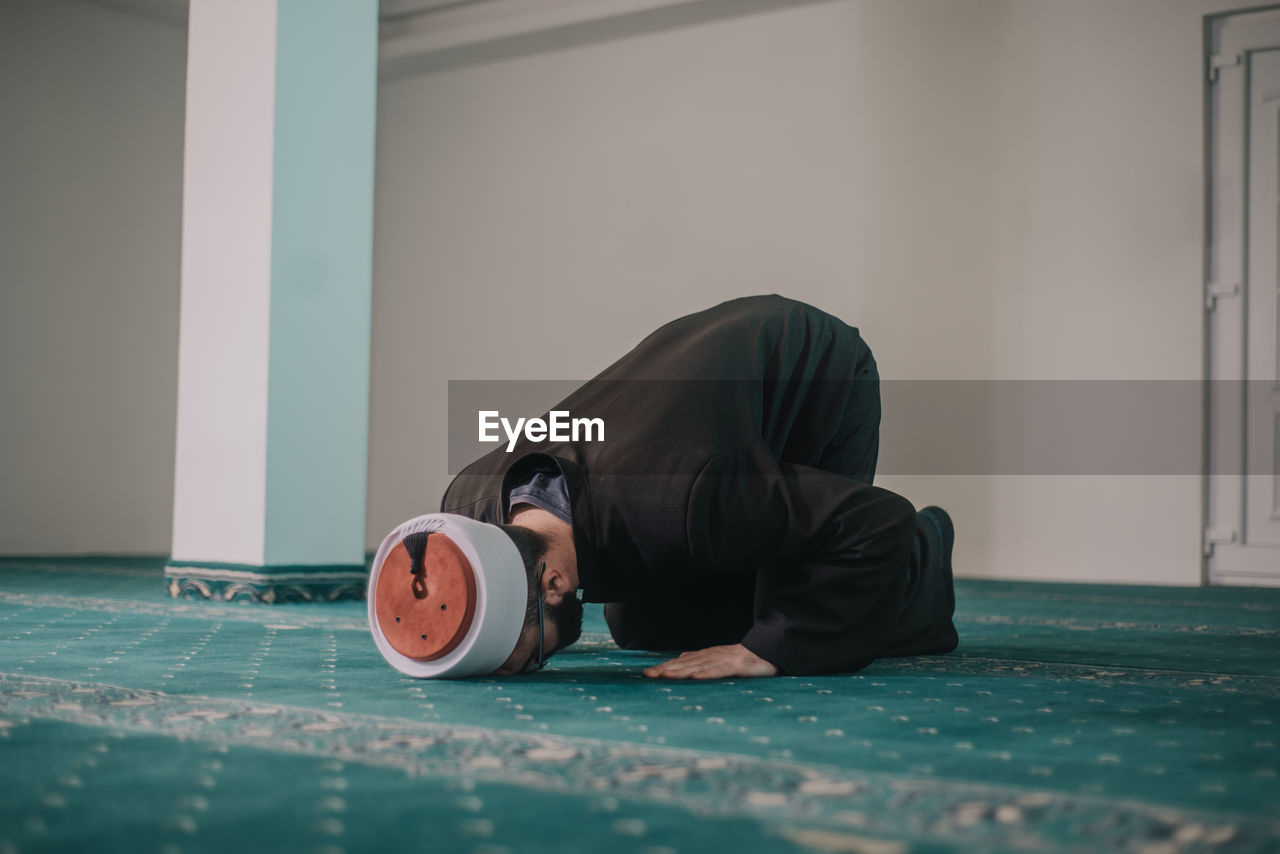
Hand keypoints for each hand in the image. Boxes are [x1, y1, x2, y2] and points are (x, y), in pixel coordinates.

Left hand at [642, 643, 778, 679]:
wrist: (767, 651)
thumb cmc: (742, 657)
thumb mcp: (718, 658)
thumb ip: (700, 659)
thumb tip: (681, 659)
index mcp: (706, 656)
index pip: (680, 663)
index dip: (664, 667)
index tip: (647, 674)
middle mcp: (711, 656)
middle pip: (685, 664)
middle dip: (666, 669)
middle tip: (648, 676)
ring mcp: (724, 660)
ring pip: (698, 666)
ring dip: (680, 671)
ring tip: (664, 675)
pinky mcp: (737, 665)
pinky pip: (720, 670)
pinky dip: (707, 674)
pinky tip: (695, 678)